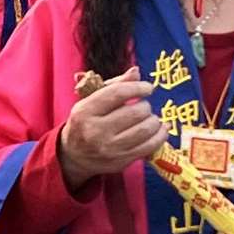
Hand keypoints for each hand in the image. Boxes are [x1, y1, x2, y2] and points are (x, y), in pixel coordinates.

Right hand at [57, 72, 162, 188]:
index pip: (118, 93)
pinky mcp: (121, 161)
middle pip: (135, 112)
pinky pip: (150, 146)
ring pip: (145, 129)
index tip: (147, 88)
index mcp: (85, 111)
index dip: (137, 87)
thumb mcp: (91, 101)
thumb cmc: (85, 122)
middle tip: (143, 106)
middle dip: (145, 106)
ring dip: (154, 120)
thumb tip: (136, 72)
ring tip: (149, 118)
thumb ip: (114, 85)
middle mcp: (96, 131)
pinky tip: (160, 129)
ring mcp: (109, 148)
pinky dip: (160, 135)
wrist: (73, 156)